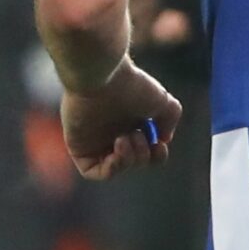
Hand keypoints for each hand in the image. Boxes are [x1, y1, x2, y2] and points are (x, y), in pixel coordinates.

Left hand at [61, 60, 182, 179]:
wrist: (102, 77)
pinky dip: (110, 169)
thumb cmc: (130, 85)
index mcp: (131, 123)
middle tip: (137, 135)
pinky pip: (93, 172)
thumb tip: (163, 139)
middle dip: (142, 154)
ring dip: (128, 160)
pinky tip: (116, 153)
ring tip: (124, 138)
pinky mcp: (79, 146)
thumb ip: (169, 119)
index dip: (157, 155)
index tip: (160, 145)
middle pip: (134, 161)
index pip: (147, 151)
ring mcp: (95, 140)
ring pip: (116, 168)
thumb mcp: (163, 101)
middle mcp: (113, 132)